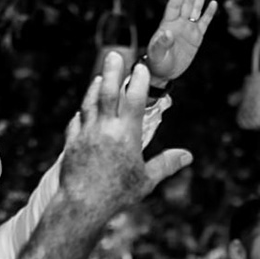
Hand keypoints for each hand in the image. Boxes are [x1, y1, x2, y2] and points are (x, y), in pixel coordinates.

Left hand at [57, 55, 194, 222]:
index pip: (134, 100)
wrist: (83, 204)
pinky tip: (83, 110)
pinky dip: (81, 113)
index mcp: (126, 134)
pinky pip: (76, 122)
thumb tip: (187, 156)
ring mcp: (86, 133)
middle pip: (108, 92)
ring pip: (89, 103)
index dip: (139, 81)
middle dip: (111, 71)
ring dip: (95, 88)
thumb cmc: (118, 193)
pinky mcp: (72, 142)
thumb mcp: (147, 180)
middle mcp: (105, 128)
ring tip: (99, 76)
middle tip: (114, 54)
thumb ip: (166, 164)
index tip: (141, 68)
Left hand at [145, 0, 217, 82]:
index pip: (174, 5)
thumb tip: (168, 33)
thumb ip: (162, 43)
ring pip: (195, 9)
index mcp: (167, 24)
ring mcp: (188, 29)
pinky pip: (204, 23)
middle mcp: (178, 23)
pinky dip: (208, 14)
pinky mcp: (196, 38)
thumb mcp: (157, 54)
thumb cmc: (157, 63)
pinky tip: (213, 3)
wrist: (164, 73)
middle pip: (187, 3)